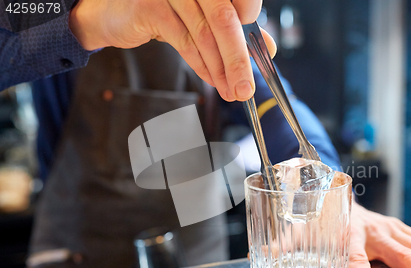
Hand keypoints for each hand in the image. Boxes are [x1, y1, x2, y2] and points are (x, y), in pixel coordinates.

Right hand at [69, 0, 276, 101]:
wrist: (117, 13)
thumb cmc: (166, 12)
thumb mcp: (206, 18)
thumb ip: (237, 30)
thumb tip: (268, 47)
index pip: (240, 0)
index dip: (251, 27)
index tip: (258, 54)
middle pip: (224, 19)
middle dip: (238, 60)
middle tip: (246, 89)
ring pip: (204, 34)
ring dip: (220, 69)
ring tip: (231, 91)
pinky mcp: (152, 6)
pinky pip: (184, 42)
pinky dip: (201, 65)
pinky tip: (212, 80)